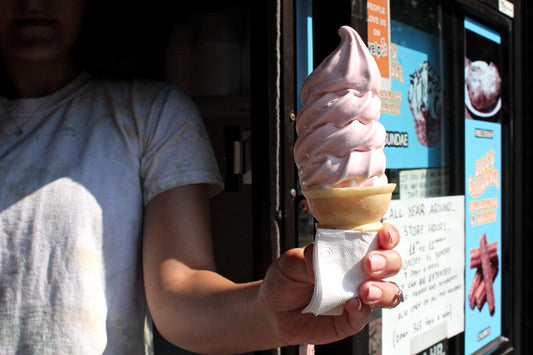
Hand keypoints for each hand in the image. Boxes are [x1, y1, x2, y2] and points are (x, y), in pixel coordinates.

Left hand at [258, 223, 400, 346]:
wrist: (272, 310)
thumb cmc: (285, 280)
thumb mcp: (290, 262)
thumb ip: (307, 257)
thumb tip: (321, 254)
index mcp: (349, 250)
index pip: (378, 238)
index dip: (388, 235)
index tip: (384, 236)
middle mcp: (359, 272)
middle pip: (392, 263)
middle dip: (387, 262)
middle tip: (369, 264)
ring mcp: (359, 296)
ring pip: (389, 292)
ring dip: (382, 289)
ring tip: (364, 290)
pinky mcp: (351, 320)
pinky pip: (365, 316)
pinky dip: (362, 310)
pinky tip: (352, 305)